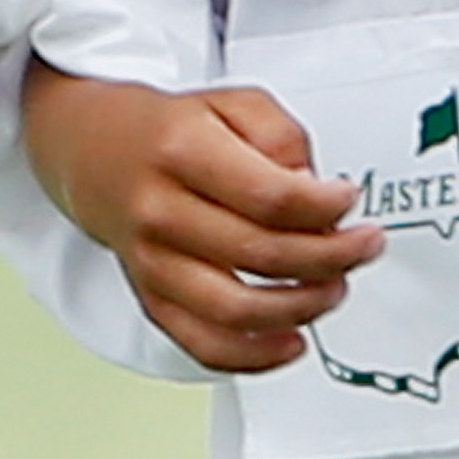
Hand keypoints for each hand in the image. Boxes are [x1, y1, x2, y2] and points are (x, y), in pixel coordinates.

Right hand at [16, 70, 384, 373]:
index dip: (323, 205)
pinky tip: (291, 342)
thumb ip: (281, 137)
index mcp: (183, 152)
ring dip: (300, 308)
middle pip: (260, 254)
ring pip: (233, 309)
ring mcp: (152, 262)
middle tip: (365, 247)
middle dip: (330, 257)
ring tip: (335, 289)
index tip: (350, 201)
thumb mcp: (232, 102)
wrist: (94, 152)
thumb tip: (313, 190)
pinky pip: (202, 344)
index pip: (267, 195)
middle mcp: (161, 211)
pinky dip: (253, 356)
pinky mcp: (151, 298)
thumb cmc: (170, 130)